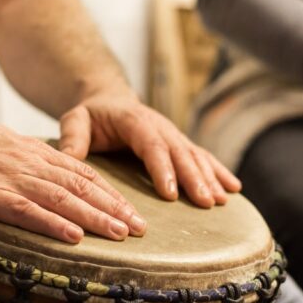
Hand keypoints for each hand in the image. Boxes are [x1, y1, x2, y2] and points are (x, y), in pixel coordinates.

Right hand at [0, 119, 145, 242]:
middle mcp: (27, 162)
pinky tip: (73, 236)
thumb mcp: (1, 146)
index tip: (132, 211)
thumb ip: (29, 162)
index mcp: (32, 153)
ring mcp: (8, 177)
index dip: (110, 193)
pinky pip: (26, 210)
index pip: (82, 173)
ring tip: (121, 233)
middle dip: (114, 207)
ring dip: (95, 217)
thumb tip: (52, 178)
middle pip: (81, 185)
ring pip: (62, 198)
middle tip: (142, 228)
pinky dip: (53, 223)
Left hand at [57, 88, 240, 207]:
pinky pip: (203, 157)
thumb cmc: (90, 115)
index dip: (163, 168)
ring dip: (210, 178)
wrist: (108, 100)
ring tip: (221, 201)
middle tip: (205, 202)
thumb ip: (72, 137)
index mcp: (135, 120)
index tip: (171, 192)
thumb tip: (68, 160)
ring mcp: (173, 134)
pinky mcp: (180, 144)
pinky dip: (219, 172)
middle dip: (195, 178)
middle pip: (180, 152)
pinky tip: (233, 190)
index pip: (152, 145)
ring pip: (195, 155)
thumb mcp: (75, 120)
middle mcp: (160, 126)